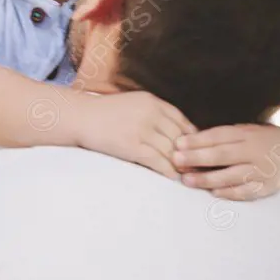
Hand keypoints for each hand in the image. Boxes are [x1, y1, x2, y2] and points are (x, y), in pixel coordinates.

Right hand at [71, 90, 195, 179]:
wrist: (80, 117)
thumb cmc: (104, 112)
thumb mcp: (133, 103)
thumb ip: (152, 112)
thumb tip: (173, 131)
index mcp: (152, 101)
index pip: (182, 121)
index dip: (194, 137)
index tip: (199, 149)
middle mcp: (151, 113)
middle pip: (180, 137)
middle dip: (191, 154)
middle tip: (200, 167)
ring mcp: (142, 130)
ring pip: (171, 151)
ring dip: (182, 165)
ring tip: (190, 176)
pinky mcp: (133, 146)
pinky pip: (158, 161)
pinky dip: (169, 171)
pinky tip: (175, 178)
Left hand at [173, 123, 279, 199]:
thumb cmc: (253, 143)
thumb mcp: (241, 133)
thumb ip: (218, 138)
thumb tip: (183, 143)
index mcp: (246, 134)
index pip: (219, 136)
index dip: (197, 140)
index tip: (177, 144)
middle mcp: (255, 151)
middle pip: (223, 154)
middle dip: (197, 157)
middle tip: (176, 160)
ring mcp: (262, 169)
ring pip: (233, 174)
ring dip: (208, 178)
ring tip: (187, 180)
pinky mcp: (267, 187)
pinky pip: (247, 191)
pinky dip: (230, 193)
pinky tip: (213, 193)